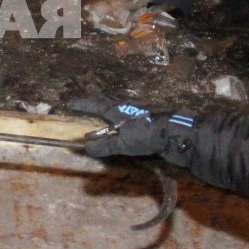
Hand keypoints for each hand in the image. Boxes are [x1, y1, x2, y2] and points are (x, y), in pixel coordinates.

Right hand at [65, 96, 198, 165]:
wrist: (177, 131)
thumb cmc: (147, 134)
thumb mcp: (122, 143)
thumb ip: (104, 146)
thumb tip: (86, 148)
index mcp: (116, 109)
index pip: (94, 104)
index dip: (82, 104)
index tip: (70, 103)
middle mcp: (127, 105)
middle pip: (108, 100)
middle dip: (96, 102)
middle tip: (87, 104)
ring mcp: (141, 108)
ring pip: (121, 103)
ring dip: (110, 105)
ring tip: (105, 109)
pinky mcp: (152, 114)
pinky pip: (132, 110)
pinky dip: (124, 112)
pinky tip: (127, 119)